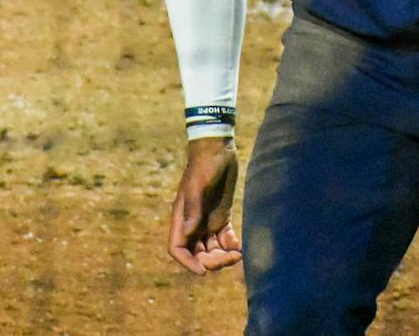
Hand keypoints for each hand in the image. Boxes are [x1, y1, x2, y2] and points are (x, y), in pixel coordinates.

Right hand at [167, 137, 242, 274]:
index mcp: (182, 217)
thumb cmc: (205, 164)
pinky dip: (232, 247)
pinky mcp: (222, 216)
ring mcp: (207, 220)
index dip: (187, 263)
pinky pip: (225, 240)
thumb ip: (194, 208)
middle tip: (230, 257)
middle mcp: (193, 222)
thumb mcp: (198, 185)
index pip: (177, 248)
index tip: (203, 271)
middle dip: (211, 261)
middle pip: (197, 253)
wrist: (218, 148)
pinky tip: (241, 247)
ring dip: (223, 256)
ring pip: (212, 249)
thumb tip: (189, 232)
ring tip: (238, 253)